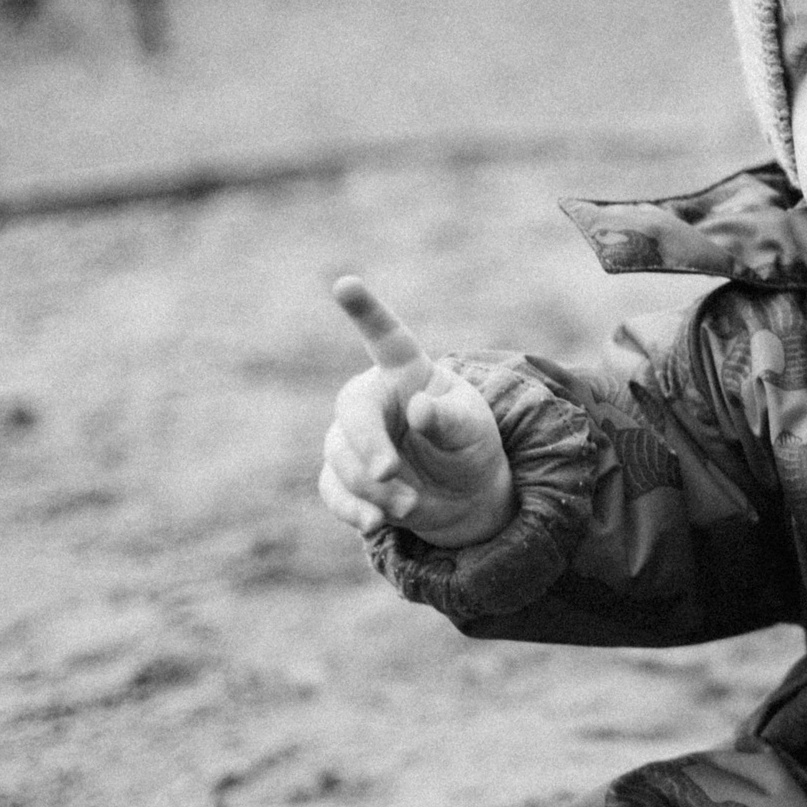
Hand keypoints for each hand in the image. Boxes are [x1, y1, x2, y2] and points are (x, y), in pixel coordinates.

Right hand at [318, 276, 514, 546]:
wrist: (463, 496)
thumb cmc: (469, 446)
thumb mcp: (473, 431)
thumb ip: (449, 419)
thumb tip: (418, 409)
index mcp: (406, 373)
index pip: (384, 336)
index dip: (366, 310)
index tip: (345, 283)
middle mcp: (371, 400)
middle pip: (351, 412)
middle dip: (368, 446)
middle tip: (391, 474)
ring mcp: (350, 438)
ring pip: (342, 459)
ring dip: (377, 489)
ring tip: (413, 505)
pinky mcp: (342, 477)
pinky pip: (334, 491)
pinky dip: (355, 510)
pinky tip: (376, 523)